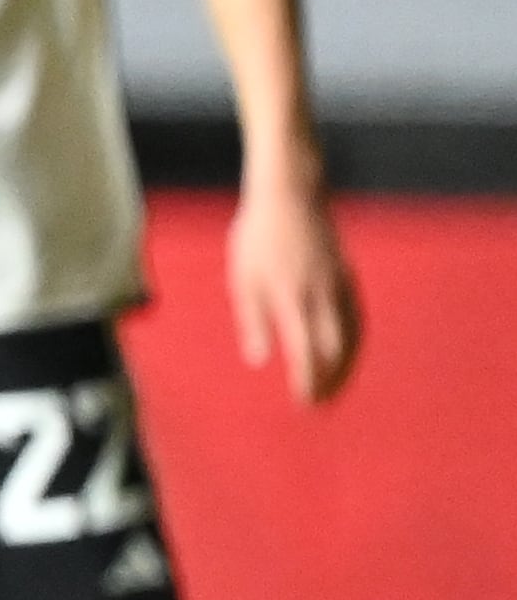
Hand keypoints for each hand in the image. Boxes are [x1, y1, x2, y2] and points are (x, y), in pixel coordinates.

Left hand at [229, 179, 359, 406]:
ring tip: (333, 388)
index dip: (307, 380)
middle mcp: (321, 295)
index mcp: (291, 297)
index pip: (305, 351)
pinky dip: (354, 342)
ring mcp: (339, 285)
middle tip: (317, 404)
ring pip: (351, 336)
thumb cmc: (257, 237)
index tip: (303, 401)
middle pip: (334, 350)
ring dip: (344, 367)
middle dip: (329, 381)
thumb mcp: (242, 277)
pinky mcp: (347, 277)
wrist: (291, 195)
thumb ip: (251, 320)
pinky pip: (357, 318)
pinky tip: (346, 355)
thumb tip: (259, 361)